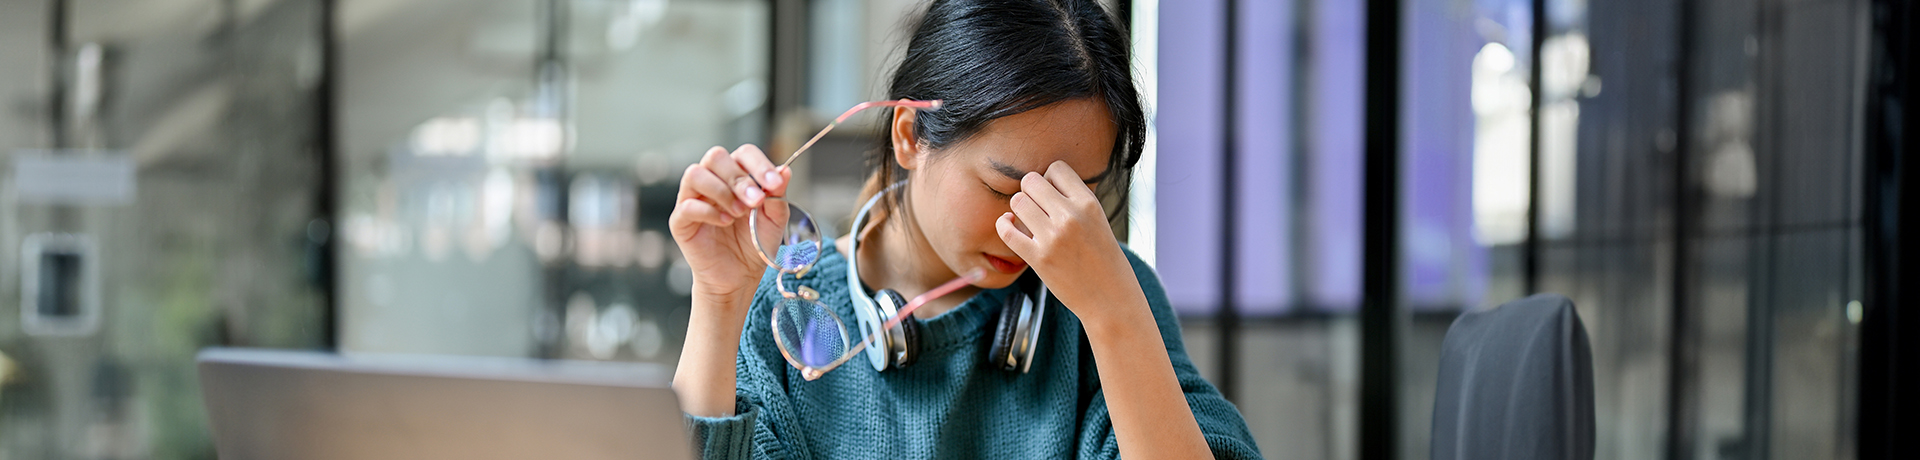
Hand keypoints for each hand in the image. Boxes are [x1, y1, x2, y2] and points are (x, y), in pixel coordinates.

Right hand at [669, 145, 790, 310]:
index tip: (774, 182)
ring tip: (739, 213)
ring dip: (722, 191)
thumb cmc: (755, 244)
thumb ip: (778, 195)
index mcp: (737, 176)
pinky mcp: (681, 221)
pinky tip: (725, 222)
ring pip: (695, 174)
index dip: (759, 164)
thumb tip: (785, 170)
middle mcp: (713, 182)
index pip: (743, 153)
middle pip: (715, 157)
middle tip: (756, 200)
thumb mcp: (774, 220)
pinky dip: (708, 212)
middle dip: (739, 177)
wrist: (740, 277)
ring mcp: (693, 199)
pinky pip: (687, 206)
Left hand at [994, 161, 1142, 324]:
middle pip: (1031, 181)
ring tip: (1027, 221)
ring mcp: (1053, 237)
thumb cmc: (1104, 260)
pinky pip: (1007, 230)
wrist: (1111, 298)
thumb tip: (1042, 183)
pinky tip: (1010, 227)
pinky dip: (1004, 225)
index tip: (1051, 196)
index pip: (1056, 168)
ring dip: (1018, 209)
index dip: (1049, 179)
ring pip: (1017, 201)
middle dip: (1029, 192)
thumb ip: (1074, 201)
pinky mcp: (1039, 258)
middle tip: (1036, 209)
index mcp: (1089, 203)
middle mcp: (1071, 216)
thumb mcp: (1099, 220)